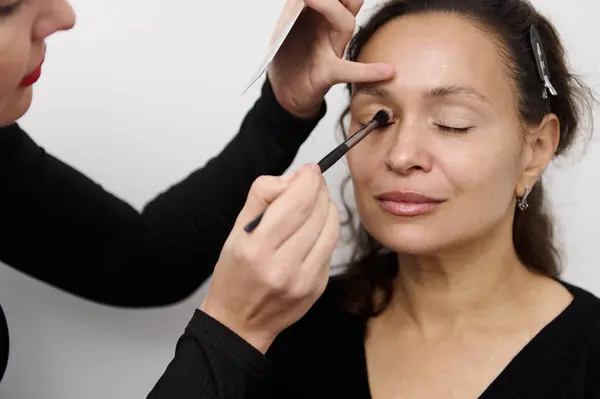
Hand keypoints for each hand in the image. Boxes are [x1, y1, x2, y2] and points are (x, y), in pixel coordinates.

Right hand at [200, 164, 339, 352]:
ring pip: (331, 228)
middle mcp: (282, 266)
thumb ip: (263, 196)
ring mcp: (304, 280)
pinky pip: (330, 248)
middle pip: (317, 212)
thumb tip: (295, 178)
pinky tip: (312, 231)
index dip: (308, 179)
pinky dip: (325, 232)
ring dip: (327, 208)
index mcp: (256, 248)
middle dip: (318, 190)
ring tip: (314, 204)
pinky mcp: (317, 287)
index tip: (309, 170)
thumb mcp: (236, 230)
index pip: (296, 202)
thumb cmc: (235, 273)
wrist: (239, 322)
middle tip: (311, 184)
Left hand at [268, 0, 394, 117]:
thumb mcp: (286, 25)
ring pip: (346, 23)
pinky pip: (349, 71)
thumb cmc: (290, 57)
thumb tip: (293, 0)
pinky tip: (385, 71)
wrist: (286, 92)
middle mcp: (332, 28)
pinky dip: (367, 72)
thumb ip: (292, 8)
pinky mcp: (329, 73)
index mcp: (321, 13)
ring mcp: (332, 49)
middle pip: (351, 0)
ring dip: (331, 9)